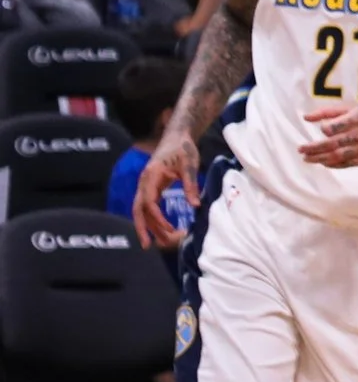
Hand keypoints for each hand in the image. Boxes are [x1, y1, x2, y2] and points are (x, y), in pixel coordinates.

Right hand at [132, 130, 198, 248]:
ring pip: (141, 209)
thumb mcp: (190, 163)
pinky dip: (151, 218)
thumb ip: (191, 184)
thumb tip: (195, 206)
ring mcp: (146, 185)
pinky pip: (147, 206)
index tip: (169, 230)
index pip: (149, 203)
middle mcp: (144, 182)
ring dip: (147, 226)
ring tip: (154, 243)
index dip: (157, 218)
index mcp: (151, 176)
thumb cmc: (183, 148)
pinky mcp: (151, 187)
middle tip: (147, 246)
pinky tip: (157, 229)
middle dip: (142, 228)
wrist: (177, 136)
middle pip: (138, 209)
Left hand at [298, 104, 357, 167]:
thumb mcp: (353, 108)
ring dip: (320, 158)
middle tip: (300, 150)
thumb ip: (329, 112)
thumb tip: (306, 117)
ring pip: (338, 156)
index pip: (334, 127)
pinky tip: (323, 163)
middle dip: (314, 148)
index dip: (325, 129)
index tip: (322, 129)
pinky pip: (346, 164)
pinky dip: (333, 164)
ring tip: (307, 158)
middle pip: (333, 144)